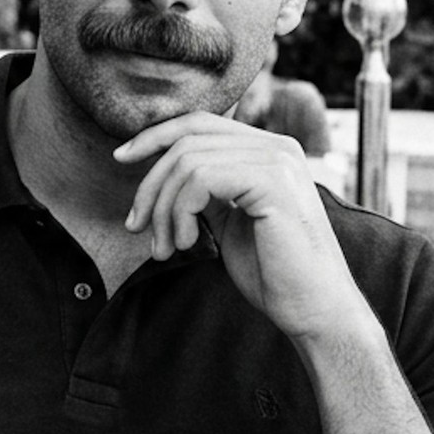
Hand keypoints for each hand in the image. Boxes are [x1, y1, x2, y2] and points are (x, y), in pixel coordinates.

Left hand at [114, 113, 372, 342]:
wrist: (314, 309)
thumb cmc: (273, 273)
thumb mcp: (229, 221)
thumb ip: (205, 191)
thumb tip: (161, 175)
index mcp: (269, 150)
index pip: (199, 123)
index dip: (154, 136)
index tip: (119, 158)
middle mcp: (277, 146)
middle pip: (187, 140)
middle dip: (150, 185)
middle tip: (136, 227)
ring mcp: (278, 160)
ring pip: (188, 161)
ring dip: (163, 209)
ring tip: (166, 248)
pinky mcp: (273, 182)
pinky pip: (200, 179)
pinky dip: (179, 213)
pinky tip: (185, 243)